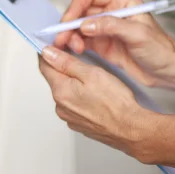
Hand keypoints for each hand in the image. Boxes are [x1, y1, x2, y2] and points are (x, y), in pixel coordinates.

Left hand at [38, 45, 158, 159]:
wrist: (130, 129)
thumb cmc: (116, 102)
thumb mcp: (92, 73)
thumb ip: (66, 62)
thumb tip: (48, 53)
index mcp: (61, 91)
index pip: (44, 65)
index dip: (50, 52)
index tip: (58, 44)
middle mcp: (60, 106)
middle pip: (55, 79)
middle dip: (64, 67)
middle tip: (83, 60)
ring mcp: (69, 117)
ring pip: (66, 92)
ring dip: (74, 84)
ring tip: (94, 81)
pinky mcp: (78, 123)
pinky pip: (74, 105)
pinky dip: (81, 97)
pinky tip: (96, 96)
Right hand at [53, 0, 174, 91]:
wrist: (169, 72)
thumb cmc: (162, 50)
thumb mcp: (138, 35)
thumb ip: (111, 26)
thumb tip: (86, 23)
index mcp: (122, 1)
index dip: (76, 4)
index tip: (69, 20)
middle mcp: (111, 12)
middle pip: (80, 9)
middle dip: (69, 23)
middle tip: (62, 38)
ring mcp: (106, 28)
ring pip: (78, 26)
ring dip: (71, 35)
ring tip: (72, 48)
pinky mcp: (103, 44)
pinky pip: (82, 40)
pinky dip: (74, 44)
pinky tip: (74, 51)